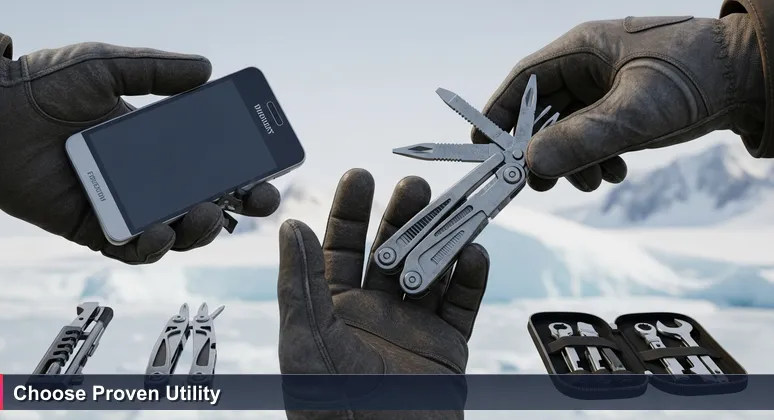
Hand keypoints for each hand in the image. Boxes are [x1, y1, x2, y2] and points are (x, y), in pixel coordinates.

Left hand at [0, 36, 279, 263]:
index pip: (215, 161)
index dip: (247, 169)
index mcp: (158, 144)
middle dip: (242, 205)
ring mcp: (127, 206)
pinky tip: (159, 231)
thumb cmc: (41, 87)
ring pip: (181, 230)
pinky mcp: (98, 229)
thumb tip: (206, 68)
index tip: (271, 168)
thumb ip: (155, 68)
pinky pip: (137, 249)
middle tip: (257, 199)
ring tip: (204, 213)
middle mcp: (149, 179)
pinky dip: (154, 246)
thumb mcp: (106, 66)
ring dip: (203, 228)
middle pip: (210, 200)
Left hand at [277, 168, 489, 419]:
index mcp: (333, 308)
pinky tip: (474, 252)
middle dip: (402, 216)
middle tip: (414, 185)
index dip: (349, 210)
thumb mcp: (305, 339)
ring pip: (431, 269)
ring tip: (451, 207)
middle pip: (391, 250)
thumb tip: (290, 225)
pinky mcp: (447, 348)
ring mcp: (412, 328)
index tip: (361, 175)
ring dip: (441, 238)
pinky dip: (472, 278)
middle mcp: (374, 312)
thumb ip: (301, 282)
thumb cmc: (329, 405)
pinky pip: (464, 305)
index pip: (340, 247)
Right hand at [473, 14, 763, 191]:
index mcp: (582, 50)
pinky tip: (616, 171)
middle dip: (540, 151)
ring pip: (566, 132)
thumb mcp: (637, 111)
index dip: (498, 115)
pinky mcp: (623, 109)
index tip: (484, 150)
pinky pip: (592, 139)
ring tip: (594, 180)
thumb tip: (530, 164)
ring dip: (572, 163)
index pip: (523, 82)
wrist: (753, 79)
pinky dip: (595, 162)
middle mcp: (588, 68)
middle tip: (541, 182)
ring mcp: (606, 90)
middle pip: (541, 113)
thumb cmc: (698, 76)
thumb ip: (582, 140)